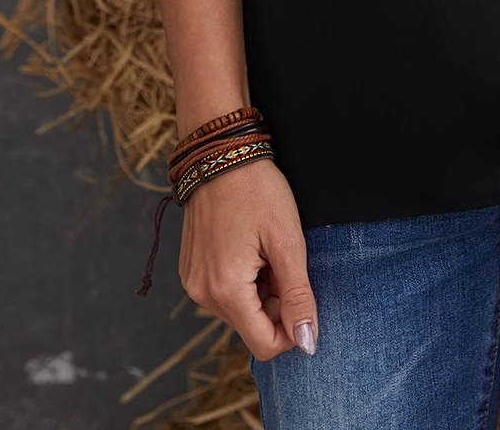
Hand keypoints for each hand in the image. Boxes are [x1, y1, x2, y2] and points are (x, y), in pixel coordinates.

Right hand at [179, 157, 318, 361]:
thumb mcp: (287, 241)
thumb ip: (298, 296)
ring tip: (264, 248)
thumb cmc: (257, 191)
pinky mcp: (191, 270)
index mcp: (226, 291)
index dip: (291, 328)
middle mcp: (202, 294)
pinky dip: (243, 278)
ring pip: (240, 309)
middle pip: (252, 325)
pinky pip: (224, 291)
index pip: (265, 345)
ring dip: (260, 289)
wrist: (220, 154)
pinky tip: (248, 245)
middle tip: (283, 258)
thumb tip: (308, 343)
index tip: (301, 291)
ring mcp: (193, 282)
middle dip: (276, 302)